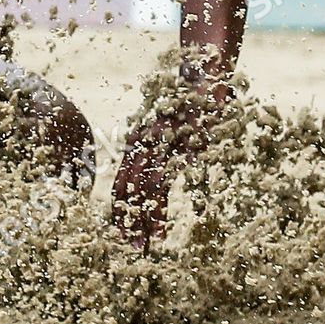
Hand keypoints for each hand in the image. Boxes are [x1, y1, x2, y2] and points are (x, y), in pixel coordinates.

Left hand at [112, 71, 226, 249]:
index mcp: (144, 140)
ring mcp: (158, 148)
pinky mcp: (174, 150)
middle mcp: (145, 145)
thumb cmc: (194, 98)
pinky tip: (158, 233)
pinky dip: (157, 211)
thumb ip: (175, 141)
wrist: (203, 76)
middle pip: (127, 187)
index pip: (125, 176)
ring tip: (140, 247)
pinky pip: (160, 186)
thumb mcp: (180, 122)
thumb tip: (183, 156)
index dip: (121, 201)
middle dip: (125, 217)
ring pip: (140, 192)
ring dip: (139, 222)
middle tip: (127, 244)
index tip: (122, 226)